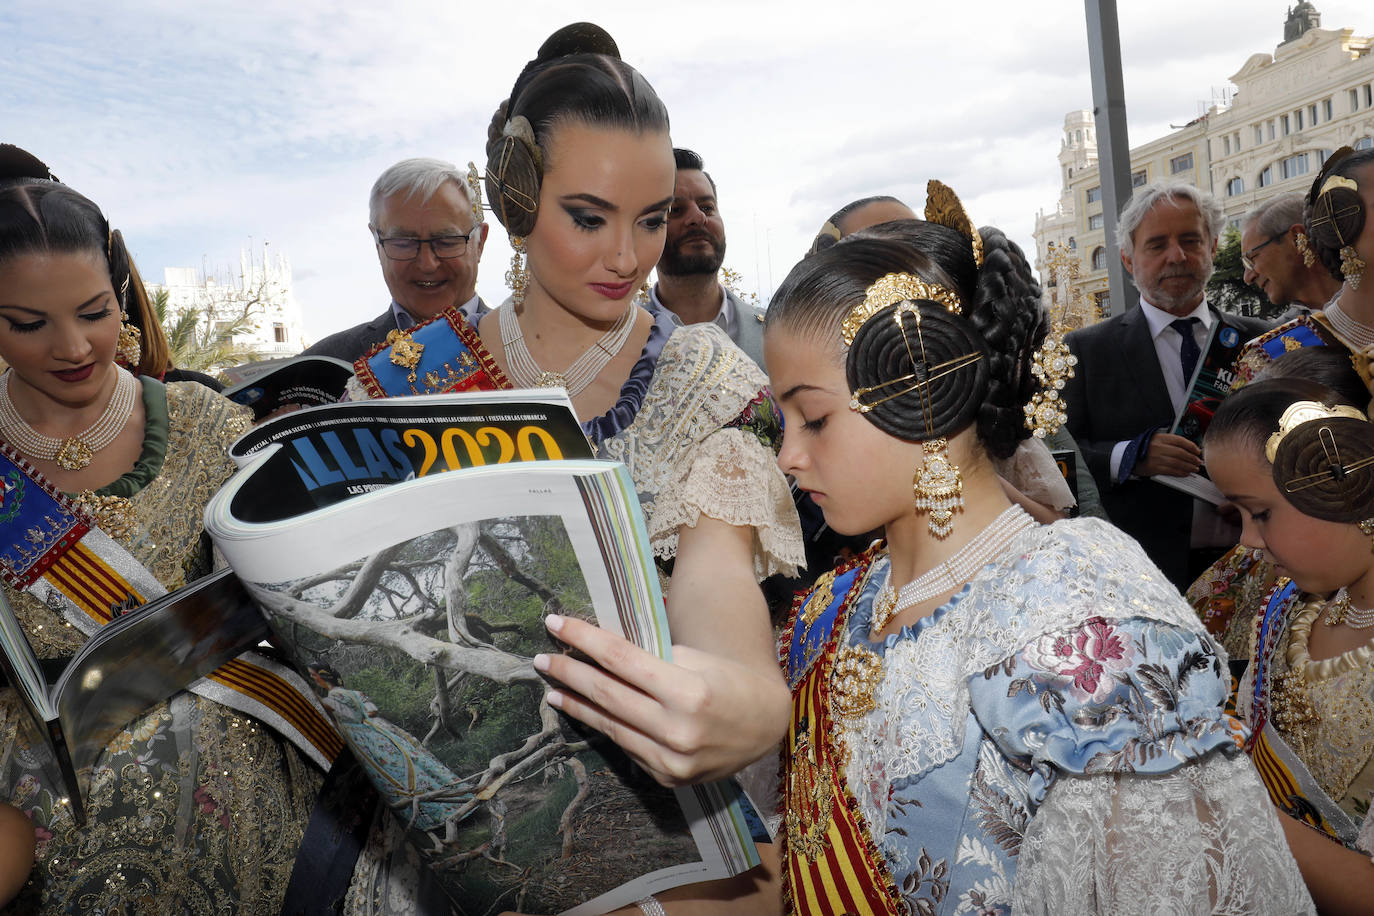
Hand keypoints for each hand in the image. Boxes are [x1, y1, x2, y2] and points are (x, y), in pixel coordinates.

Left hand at [535, 614, 788, 786]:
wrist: (764, 725)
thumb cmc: (726, 679)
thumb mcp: (695, 658)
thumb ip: (650, 657)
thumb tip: (597, 644)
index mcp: (690, 691)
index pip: (622, 659)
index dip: (585, 640)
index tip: (555, 624)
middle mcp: (679, 730)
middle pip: (608, 694)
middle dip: (570, 672)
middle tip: (541, 657)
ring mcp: (673, 760)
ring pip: (611, 726)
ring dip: (577, 705)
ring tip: (553, 689)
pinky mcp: (668, 777)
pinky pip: (627, 747)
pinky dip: (604, 727)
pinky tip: (585, 713)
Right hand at [1137, 432, 1201, 477]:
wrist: (1128, 457)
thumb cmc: (1144, 449)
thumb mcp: (1155, 440)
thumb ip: (1169, 442)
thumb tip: (1188, 448)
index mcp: (1159, 438)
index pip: (1180, 440)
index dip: (1191, 446)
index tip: (1197, 451)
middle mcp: (1158, 447)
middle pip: (1180, 453)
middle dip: (1192, 458)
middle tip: (1198, 462)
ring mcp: (1155, 457)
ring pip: (1177, 462)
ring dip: (1188, 467)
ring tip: (1194, 469)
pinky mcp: (1153, 467)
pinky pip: (1171, 470)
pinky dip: (1180, 472)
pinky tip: (1185, 473)